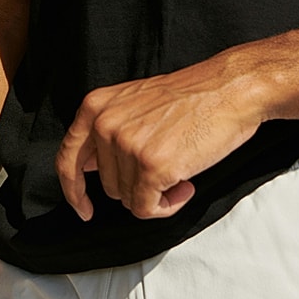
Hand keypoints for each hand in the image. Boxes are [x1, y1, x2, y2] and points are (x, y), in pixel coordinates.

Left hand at [56, 56, 264, 220]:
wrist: (230, 89)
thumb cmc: (192, 97)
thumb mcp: (135, 102)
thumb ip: (109, 129)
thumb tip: (90, 168)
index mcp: (96, 107)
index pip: (68, 158)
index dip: (73, 189)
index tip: (83, 208)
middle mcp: (106, 125)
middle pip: (108, 185)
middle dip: (137, 185)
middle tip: (167, 166)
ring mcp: (128, 145)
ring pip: (128, 199)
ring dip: (156, 194)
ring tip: (180, 169)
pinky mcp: (151, 166)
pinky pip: (147, 209)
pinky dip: (167, 206)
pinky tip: (185, 186)